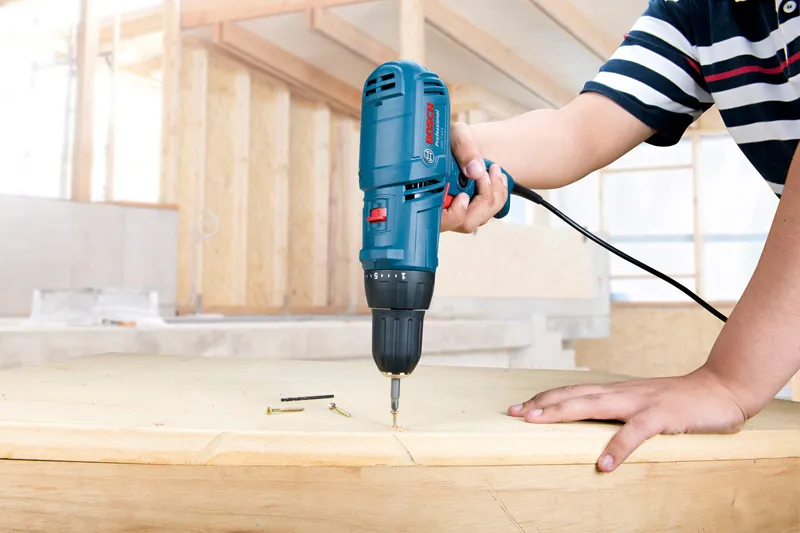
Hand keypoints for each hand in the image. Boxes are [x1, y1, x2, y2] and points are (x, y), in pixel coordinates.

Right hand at [441, 122, 509, 232]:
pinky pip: (490, 211)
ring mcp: (457, 213)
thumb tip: (475, 170)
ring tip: (493, 169)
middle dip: (482, 199)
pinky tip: (496, 175)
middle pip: (464, 223)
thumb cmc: (452, 140)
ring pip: (480, 218)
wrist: (460, 144)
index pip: (439, 220)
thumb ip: (463, 148)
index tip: (464, 196)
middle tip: (486, 173)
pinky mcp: (472, 211)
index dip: (454, 214)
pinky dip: (499, 194)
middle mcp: (441, 209)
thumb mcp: (456, 135)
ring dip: (494, 194)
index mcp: (426, 193)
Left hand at [508, 367, 747, 471]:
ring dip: (563, 412)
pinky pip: (636, 432)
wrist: (721, 388)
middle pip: (573, 396)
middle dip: (541, 404)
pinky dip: (617, 447)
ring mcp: (640, 402)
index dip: (544, 399)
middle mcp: (622, 393)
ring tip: (537, 422)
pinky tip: (603, 464)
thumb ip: (619, 414)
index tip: (517, 408)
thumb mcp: (642, 406)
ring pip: (594, 405)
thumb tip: (592, 426)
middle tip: (514, 413)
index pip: (572, 392)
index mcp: (616, 392)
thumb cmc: (679, 402)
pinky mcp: (662, 416)